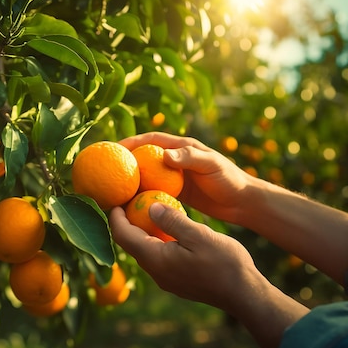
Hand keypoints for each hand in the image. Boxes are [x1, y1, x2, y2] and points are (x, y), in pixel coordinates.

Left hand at [109, 202, 260, 313]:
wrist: (244, 294)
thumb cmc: (224, 263)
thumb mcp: (199, 235)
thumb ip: (173, 220)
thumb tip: (151, 207)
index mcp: (156, 259)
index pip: (124, 236)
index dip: (115, 217)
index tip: (116, 200)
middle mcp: (156, 272)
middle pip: (131, 244)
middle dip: (127, 223)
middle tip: (131, 201)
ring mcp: (166, 279)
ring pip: (145, 252)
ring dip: (142, 232)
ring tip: (148, 211)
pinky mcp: (176, 281)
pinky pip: (158, 258)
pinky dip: (156, 241)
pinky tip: (168, 229)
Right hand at [119, 132, 258, 224]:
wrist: (243, 202)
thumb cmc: (229, 179)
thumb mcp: (211, 165)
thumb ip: (189, 158)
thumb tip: (164, 154)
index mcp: (181, 147)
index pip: (150, 141)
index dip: (131, 142)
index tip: (113, 149)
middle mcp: (175, 160)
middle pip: (144, 157)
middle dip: (125, 161)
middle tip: (105, 170)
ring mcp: (175, 177)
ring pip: (147, 175)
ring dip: (131, 180)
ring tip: (112, 189)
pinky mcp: (177, 192)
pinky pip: (155, 192)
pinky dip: (142, 196)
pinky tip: (131, 206)